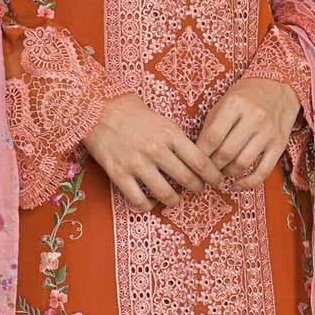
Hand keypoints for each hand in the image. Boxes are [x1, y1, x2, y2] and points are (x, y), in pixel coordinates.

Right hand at [83, 92, 226, 212]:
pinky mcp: (118, 174)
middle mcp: (155, 150)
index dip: (213, 175)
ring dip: (174, 200)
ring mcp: (136, 164)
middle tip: (198, 190)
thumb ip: (177, 140)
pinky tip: (150, 202)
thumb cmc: (131, 112)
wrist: (97, 108)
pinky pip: (139, 201)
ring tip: (175, 199)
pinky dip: (148, 206)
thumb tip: (195, 160)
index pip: (200, 161)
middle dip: (197, 189)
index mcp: (169, 134)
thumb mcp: (162, 120)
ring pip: (166, 194)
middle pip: (187, 179)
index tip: (217, 181)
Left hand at [196, 77, 300, 188]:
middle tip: (206, 171)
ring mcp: (268, 132)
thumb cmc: (246, 96)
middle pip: (226, 153)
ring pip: (242, 163)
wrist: (278, 87)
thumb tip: (197, 154)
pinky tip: (236, 186)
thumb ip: (211, 125)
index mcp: (235, 104)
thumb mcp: (224, 102)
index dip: (201, 155)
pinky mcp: (279, 145)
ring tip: (220, 174)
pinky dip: (247, 184)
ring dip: (227, 174)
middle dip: (212, 167)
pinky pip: (263, 171)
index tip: (194, 163)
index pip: (212, 137)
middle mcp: (254, 117)